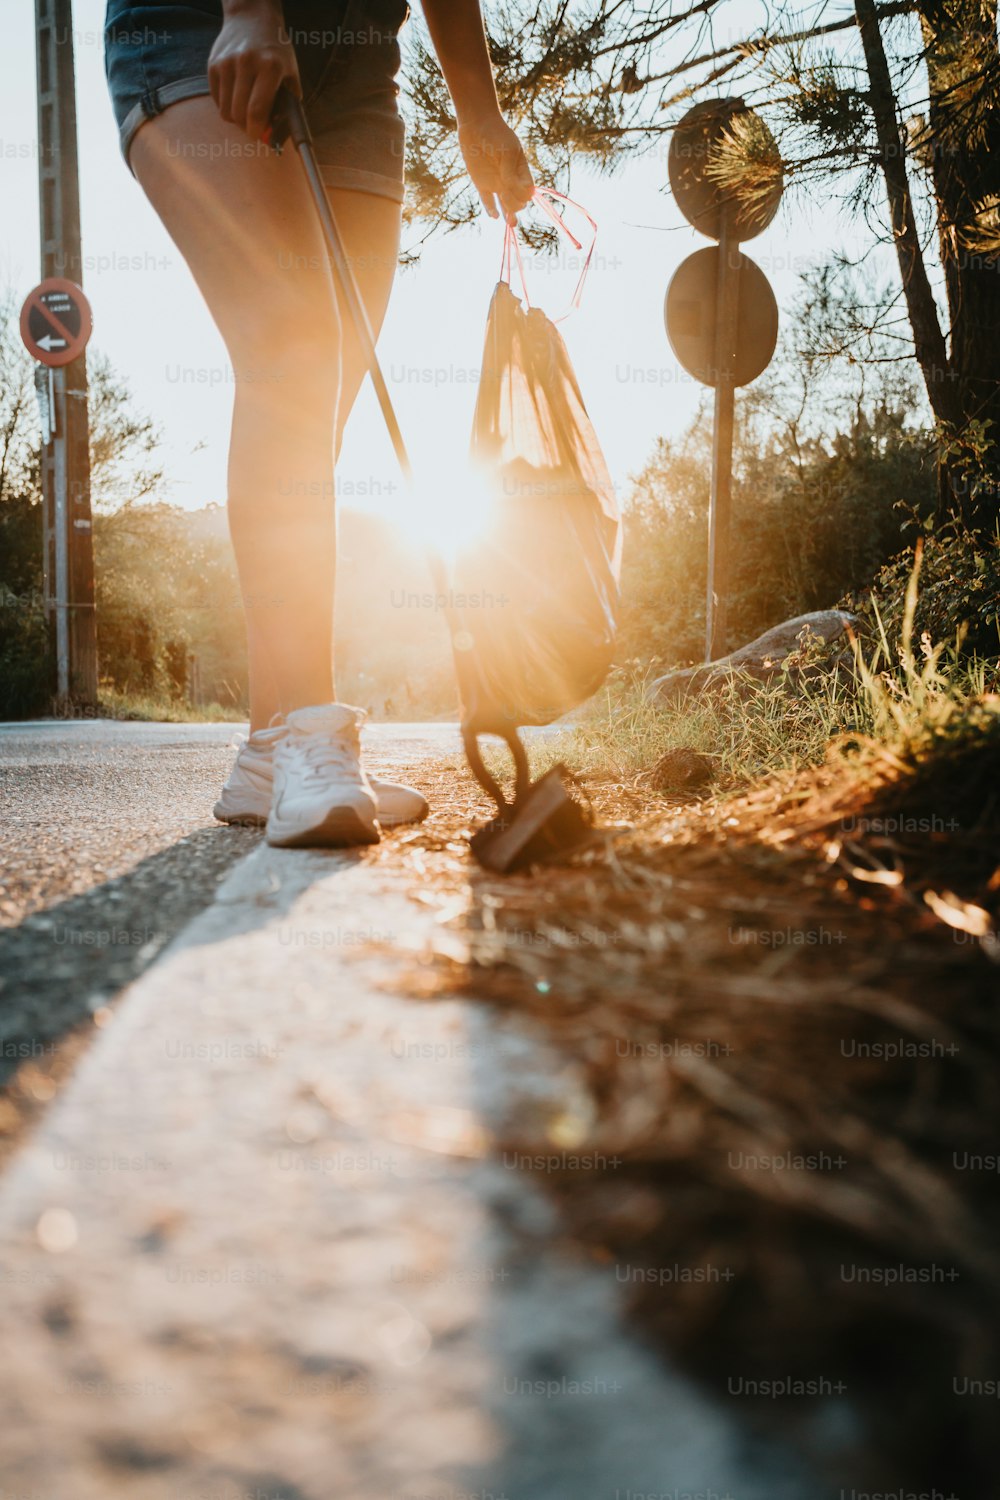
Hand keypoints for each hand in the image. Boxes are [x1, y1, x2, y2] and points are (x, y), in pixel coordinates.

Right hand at [208, 5, 300, 140]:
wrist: (251, 18)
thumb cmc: (275, 50)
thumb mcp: (290, 71)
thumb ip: (288, 102)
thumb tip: (280, 133)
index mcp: (269, 67)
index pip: (257, 110)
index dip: (257, 131)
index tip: (260, 136)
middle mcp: (246, 63)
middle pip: (239, 114)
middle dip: (247, 127)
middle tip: (254, 126)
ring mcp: (226, 63)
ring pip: (225, 111)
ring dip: (236, 118)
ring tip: (246, 111)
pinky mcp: (213, 64)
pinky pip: (217, 100)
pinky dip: (226, 106)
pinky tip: (236, 97)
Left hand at [457, 112, 533, 224]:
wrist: (476, 125)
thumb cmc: (496, 135)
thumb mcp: (507, 151)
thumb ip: (510, 172)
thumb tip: (512, 191)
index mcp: (521, 172)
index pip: (528, 191)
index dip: (525, 196)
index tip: (520, 189)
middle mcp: (510, 180)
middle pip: (517, 201)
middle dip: (515, 204)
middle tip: (506, 195)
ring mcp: (496, 183)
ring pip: (505, 205)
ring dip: (509, 214)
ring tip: (510, 222)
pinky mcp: (482, 184)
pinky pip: (488, 202)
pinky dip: (491, 210)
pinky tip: (495, 216)